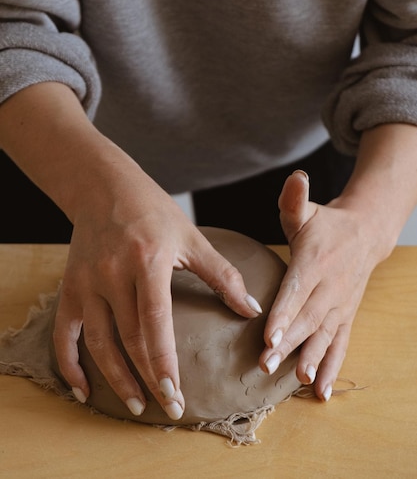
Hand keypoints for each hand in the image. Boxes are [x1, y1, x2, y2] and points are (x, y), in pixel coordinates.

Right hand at [52, 155, 260, 419]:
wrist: (103, 187)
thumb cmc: (153, 210)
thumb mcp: (192, 237)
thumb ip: (222, 275)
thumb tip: (252, 309)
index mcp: (147, 262)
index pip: (155, 324)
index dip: (164, 363)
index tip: (176, 395)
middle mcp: (112, 275)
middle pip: (129, 340)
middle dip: (148, 379)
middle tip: (168, 408)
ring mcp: (87, 283)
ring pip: (98, 342)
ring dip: (115, 379)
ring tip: (135, 405)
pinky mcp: (70, 287)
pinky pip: (64, 333)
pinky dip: (70, 364)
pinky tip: (83, 389)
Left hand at [259, 170, 383, 400]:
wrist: (365, 235)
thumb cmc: (326, 224)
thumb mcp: (306, 211)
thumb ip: (294, 199)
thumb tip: (295, 176)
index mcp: (315, 261)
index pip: (297, 290)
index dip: (285, 312)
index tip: (270, 335)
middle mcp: (329, 287)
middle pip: (308, 318)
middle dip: (289, 343)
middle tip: (268, 365)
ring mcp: (340, 305)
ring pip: (324, 335)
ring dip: (311, 359)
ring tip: (297, 381)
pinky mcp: (345, 316)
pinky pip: (340, 344)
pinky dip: (331, 367)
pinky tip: (319, 392)